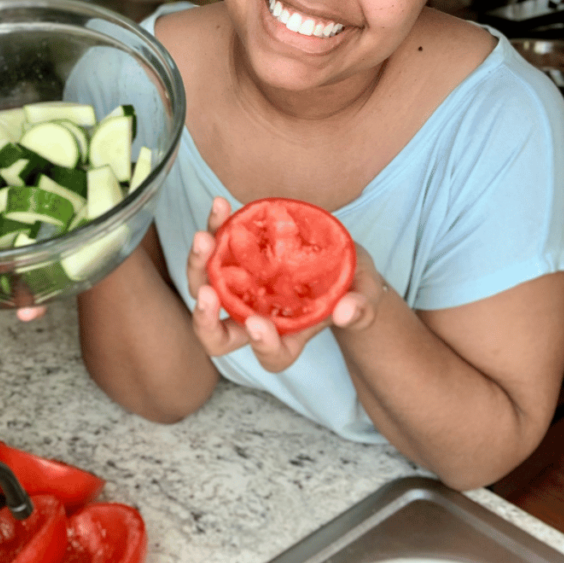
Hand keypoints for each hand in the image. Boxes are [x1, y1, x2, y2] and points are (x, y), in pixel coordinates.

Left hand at [186, 198, 386, 371]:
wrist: (338, 254)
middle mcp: (257, 318)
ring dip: (198, 265)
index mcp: (290, 336)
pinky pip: (215, 249)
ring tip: (206, 237)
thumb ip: (361, 306)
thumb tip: (346, 311)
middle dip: (204, 321)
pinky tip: (221, 206)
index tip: (258, 323)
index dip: (262, 346)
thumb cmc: (352, 283)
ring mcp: (241, 290)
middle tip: (208, 293)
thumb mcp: (365, 292)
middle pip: (218, 336)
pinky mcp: (235, 259)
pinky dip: (214, 227)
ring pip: (206, 289)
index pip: (272, 356)